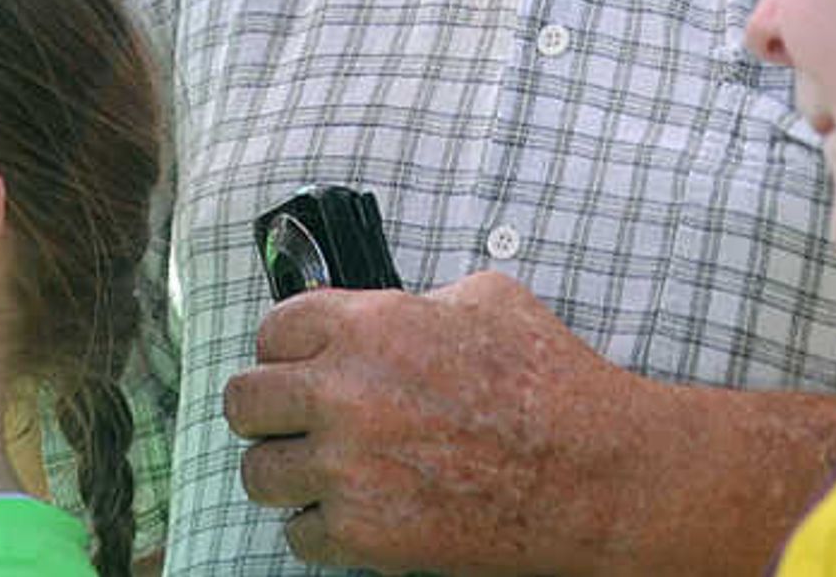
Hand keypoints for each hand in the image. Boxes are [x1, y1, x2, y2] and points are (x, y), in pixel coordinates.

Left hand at [226, 270, 642, 574]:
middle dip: (268, 409)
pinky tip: (355, 513)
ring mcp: (346, 467)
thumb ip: (415, 304)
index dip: (287, 348)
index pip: (272, 331)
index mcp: (366, 325)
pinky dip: (321, 529)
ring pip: (258, 473)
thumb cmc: (549, 383)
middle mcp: (342, 392)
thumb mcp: (485, 299)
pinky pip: (298, 535)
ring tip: (318, 472)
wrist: (589, 474)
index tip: (299, 364)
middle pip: (245, 400)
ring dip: (286, 471)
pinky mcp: (361, 533)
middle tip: (293, 420)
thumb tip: (387, 314)